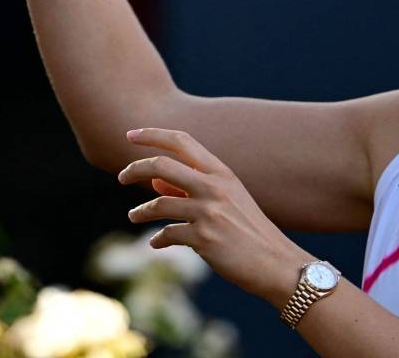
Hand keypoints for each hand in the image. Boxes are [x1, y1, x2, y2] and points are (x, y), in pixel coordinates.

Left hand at [118, 128, 312, 305]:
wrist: (277, 264)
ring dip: (140, 211)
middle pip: (161, 165)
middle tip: (121, 177)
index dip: (153, 134)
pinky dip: (158, 239)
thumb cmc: (250, 231)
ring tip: (133, 217)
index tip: (130, 134)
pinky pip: (167, 234)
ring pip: (158, 203)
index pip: (182, 140)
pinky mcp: (204, 239)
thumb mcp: (227, 202)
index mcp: (221, 172)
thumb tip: (155, 183)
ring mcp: (209, 212)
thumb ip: (191, 190)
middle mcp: (214, 187)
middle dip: (134, 168)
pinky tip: (156, 243)